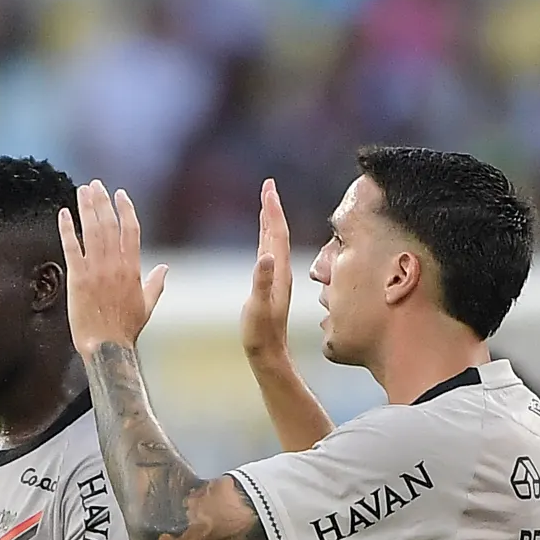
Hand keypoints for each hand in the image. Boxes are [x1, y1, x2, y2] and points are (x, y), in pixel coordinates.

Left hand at [58, 181, 167, 356]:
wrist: (106, 348)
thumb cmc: (126, 331)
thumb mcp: (147, 306)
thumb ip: (156, 284)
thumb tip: (166, 269)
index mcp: (133, 269)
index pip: (131, 230)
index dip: (125, 209)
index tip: (120, 194)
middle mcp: (115, 265)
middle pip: (109, 224)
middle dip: (102, 202)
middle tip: (95, 185)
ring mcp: (96, 270)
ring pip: (92, 231)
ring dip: (86, 208)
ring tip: (82, 191)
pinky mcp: (77, 278)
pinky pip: (72, 247)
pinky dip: (67, 229)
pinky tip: (63, 214)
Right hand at [240, 179, 292, 364]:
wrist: (269, 354)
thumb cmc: (261, 333)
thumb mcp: (259, 307)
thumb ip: (262, 282)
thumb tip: (265, 257)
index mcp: (278, 271)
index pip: (276, 233)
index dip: (272, 209)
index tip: (268, 187)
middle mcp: (280, 270)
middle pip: (277, 232)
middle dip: (272, 208)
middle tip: (267, 186)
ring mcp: (276, 278)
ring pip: (273, 241)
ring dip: (269, 221)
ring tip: (266, 204)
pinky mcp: (270, 285)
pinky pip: (269, 254)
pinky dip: (265, 239)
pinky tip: (263, 239)